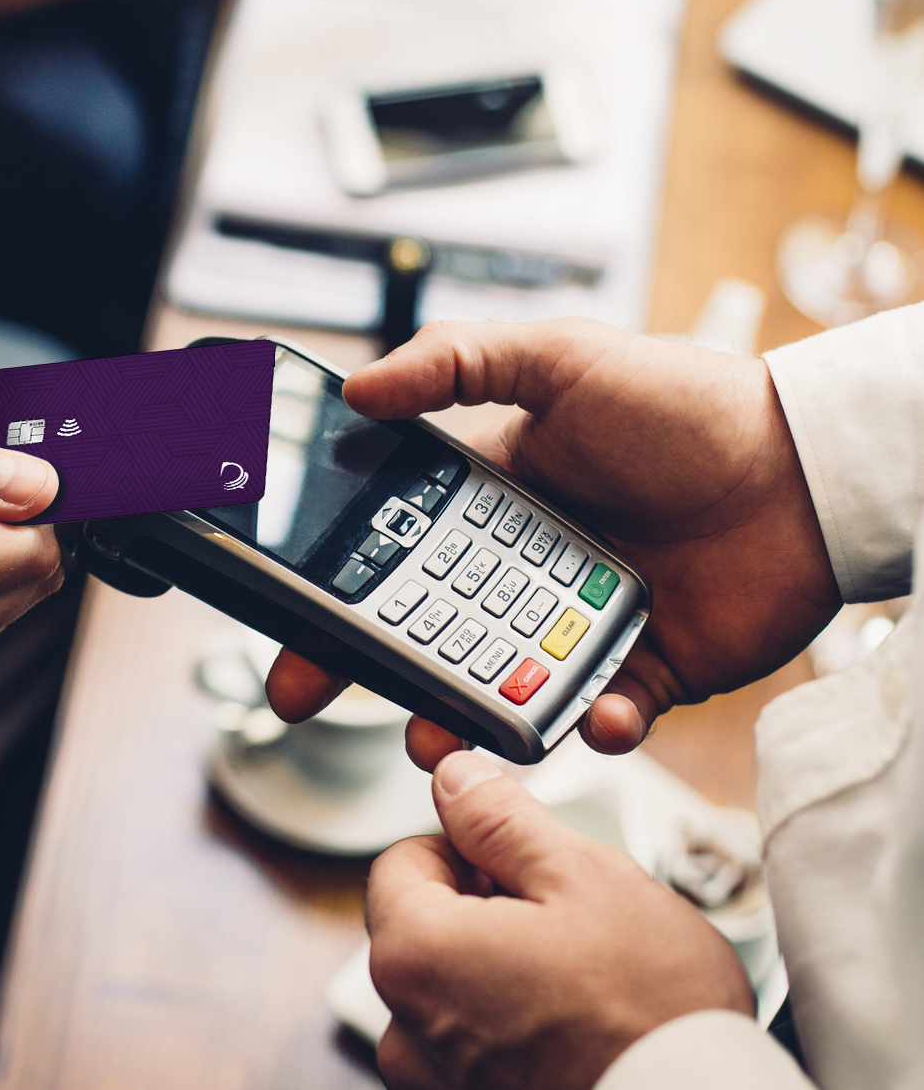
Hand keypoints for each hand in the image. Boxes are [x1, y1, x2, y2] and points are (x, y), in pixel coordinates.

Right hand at [267, 318, 841, 758]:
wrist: (803, 467)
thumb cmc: (684, 404)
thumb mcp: (560, 357)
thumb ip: (457, 361)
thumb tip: (360, 386)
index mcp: (492, 498)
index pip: (394, 551)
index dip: (337, 591)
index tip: (291, 627)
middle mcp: (524, 564)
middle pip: (426, 628)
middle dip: (367, 669)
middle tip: (309, 702)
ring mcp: (579, 619)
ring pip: (498, 685)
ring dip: (461, 717)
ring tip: (440, 738)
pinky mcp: (644, 667)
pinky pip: (601, 712)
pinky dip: (594, 724)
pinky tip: (599, 714)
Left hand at [368, 749, 753, 1088]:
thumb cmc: (655, 1018)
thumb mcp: (580, 877)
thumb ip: (498, 819)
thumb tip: (454, 779)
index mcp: (416, 956)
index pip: (403, 860)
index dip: (465, 846)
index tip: (519, 859)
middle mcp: (407, 1030)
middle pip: (426, 926)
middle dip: (487, 910)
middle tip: (566, 922)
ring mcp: (439, 1085)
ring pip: (454, 989)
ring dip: (502, 972)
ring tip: (581, 983)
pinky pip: (476, 1048)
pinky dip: (514, 1030)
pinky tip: (578, 1031)